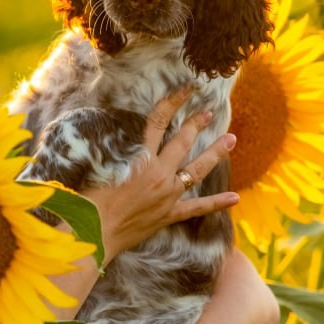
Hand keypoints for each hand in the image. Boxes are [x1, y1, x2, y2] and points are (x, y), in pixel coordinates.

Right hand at [86, 88, 238, 262]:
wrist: (94, 233)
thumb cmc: (88, 201)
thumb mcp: (97, 167)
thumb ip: (112, 152)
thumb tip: (118, 139)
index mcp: (139, 159)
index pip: (158, 122)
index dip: (172, 103)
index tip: (185, 90)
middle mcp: (158, 174)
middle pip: (182, 143)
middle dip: (196, 125)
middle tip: (209, 113)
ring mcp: (167, 195)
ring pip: (196, 171)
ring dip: (215, 154)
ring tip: (230, 140)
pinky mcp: (168, 215)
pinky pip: (197, 208)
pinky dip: (216, 203)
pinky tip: (235, 197)